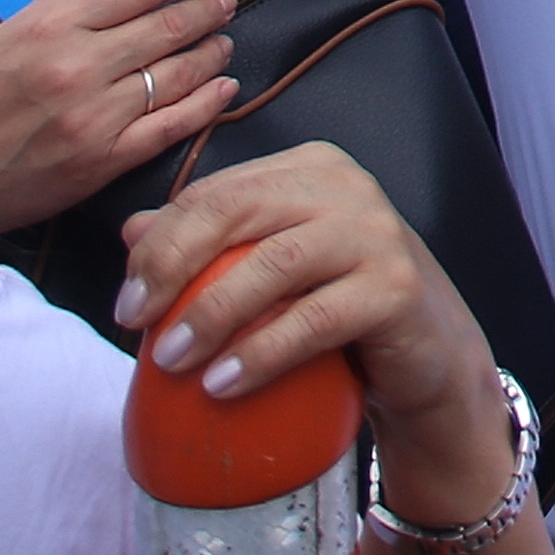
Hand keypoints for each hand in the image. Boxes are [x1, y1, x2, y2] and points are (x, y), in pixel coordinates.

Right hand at [0, 0, 238, 238]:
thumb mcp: (11, 31)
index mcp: (52, 27)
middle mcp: (77, 67)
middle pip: (167, 27)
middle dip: (207, 10)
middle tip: (225, 3)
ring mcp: (96, 117)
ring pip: (177, 74)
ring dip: (212, 53)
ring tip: (224, 41)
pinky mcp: (105, 160)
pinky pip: (172, 126)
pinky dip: (207, 103)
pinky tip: (225, 87)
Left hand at [112, 144, 515, 510]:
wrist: (427, 355)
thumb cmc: (339, 309)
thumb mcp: (270, 273)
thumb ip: (209, 246)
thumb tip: (133, 231)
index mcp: (309, 170)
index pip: (217, 192)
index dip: (161, 244)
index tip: (127, 304)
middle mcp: (346, 188)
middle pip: (238, 211)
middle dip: (174, 266)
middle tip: (137, 322)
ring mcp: (377, 234)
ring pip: (275, 263)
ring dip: (211, 313)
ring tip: (171, 360)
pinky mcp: (396, 288)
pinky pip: (314, 320)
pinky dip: (261, 353)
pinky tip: (224, 384)